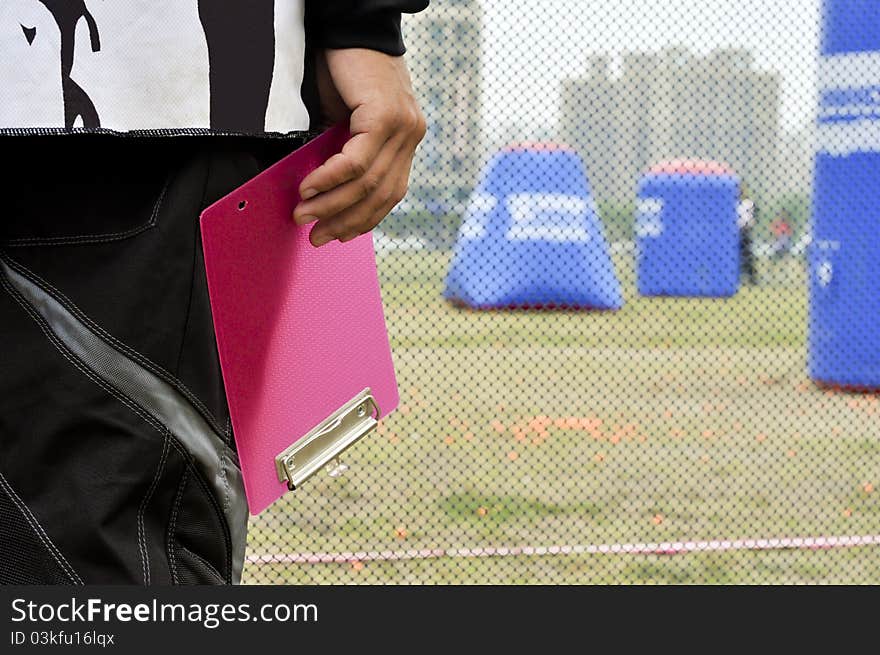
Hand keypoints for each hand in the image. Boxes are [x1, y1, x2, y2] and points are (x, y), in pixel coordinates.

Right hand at [293, 48, 425, 246]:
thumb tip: (322, 196)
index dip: (363, 220)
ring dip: (332, 204)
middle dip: (345, 221)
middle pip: (381, 196)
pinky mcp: (386, 117)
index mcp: (406, 141)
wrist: (349, 28)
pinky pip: (356, 161)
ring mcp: (403, 128)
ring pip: (368, 183)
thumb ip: (345, 155)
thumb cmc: (344, 72)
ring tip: (303, 214)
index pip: (390, 194)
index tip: (337, 236)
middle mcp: (411, 136)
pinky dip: (330, 178)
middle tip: (315, 236)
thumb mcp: (346, 122)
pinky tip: (310, 188)